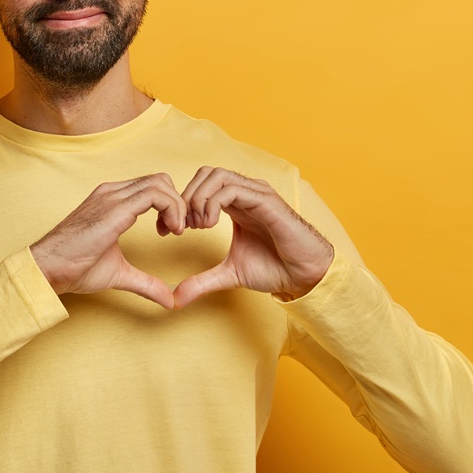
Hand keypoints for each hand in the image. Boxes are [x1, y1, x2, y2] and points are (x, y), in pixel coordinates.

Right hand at [31, 174, 186, 308]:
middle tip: (176, 231)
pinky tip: (169, 231)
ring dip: (177, 206)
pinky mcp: (114, 207)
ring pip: (159, 183)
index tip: (169, 231)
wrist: (48, 268)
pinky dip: (171, 208)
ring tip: (175, 231)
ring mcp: (112, 196)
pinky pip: (154, 194)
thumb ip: (146, 282)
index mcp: (112, 201)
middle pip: (159, 180)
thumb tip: (169, 300)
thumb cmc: (75, 268)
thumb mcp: (119, 273)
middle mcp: (112, 192)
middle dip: (177, 203)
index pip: (151, 187)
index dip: (169, 206)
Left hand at [173, 167, 333, 307]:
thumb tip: (175, 299)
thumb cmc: (274, 268)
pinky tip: (210, 225)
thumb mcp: (228, 274)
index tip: (167, 230)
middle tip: (182, 227)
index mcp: (235, 204)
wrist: (304, 275)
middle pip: (205, 173)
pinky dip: (213, 203)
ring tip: (198, 226)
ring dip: (199, 199)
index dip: (179, 203)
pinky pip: (233, 189)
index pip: (200, 185)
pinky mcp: (266, 201)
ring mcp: (256, 194)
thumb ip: (201, 282)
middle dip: (186, 197)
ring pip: (216, 176)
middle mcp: (245, 193)